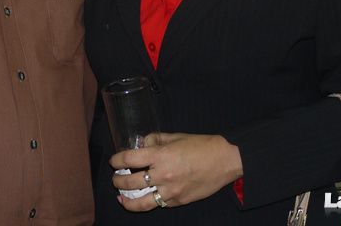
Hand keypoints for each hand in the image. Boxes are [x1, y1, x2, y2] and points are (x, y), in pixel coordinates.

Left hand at [110, 132, 242, 211]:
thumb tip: (142, 143)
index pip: (129, 159)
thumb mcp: (176, 137)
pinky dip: (148, 202)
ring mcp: (171, 191)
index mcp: (161, 156)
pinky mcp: (179, 201)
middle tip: (116, 179)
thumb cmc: (202, 145)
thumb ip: (156, 140)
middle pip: (130, 182)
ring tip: (121, 197)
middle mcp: (163, 175)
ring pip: (141, 202)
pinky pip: (159, 203)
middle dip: (118, 181)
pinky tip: (143, 199)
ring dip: (127, 200)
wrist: (225, 161)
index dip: (117, 160)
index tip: (114, 161)